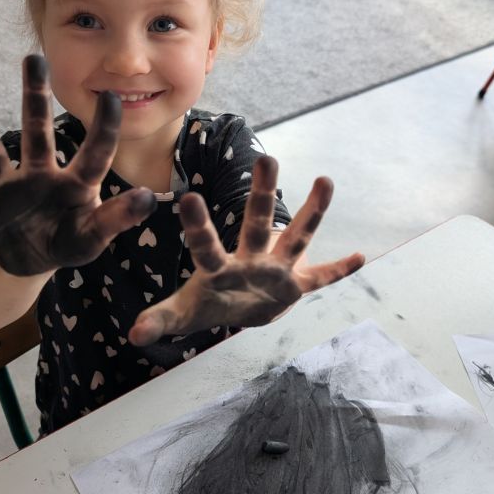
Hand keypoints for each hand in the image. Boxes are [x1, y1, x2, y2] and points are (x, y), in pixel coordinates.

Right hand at [0, 55, 156, 275]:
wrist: (30, 261)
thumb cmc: (69, 243)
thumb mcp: (93, 237)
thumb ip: (117, 219)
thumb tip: (149, 198)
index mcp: (74, 184)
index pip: (94, 152)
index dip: (104, 127)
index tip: (111, 95)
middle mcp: (39, 175)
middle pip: (37, 132)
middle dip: (35, 96)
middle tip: (34, 57)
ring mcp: (7, 187)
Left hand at [129, 156, 363, 344]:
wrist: (236, 310)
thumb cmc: (207, 304)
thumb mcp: (183, 314)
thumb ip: (161, 319)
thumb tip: (132, 335)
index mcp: (219, 267)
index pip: (206, 245)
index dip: (197, 225)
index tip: (189, 196)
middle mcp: (250, 259)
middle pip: (256, 223)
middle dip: (261, 195)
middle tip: (266, 158)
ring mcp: (275, 269)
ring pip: (296, 238)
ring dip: (312, 212)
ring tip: (325, 180)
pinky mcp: (295, 285)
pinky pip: (320, 278)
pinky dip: (339, 270)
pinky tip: (361, 256)